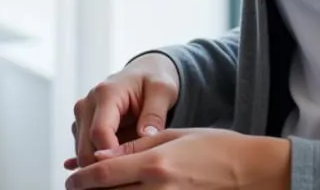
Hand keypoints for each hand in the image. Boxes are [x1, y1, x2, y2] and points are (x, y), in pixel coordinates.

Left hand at [64, 129, 290, 189]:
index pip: (104, 175)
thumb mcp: (172, 136)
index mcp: (155, 165)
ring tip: (97, 189)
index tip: (70, 178)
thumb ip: (136, 147)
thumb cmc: (213, 146)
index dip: (81, 179)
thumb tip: (104, 155)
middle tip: (77, 186)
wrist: (248, 169)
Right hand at [67, 53, 180, 168]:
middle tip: (127, 181)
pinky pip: (83, 152)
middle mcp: (87, 104)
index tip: (129, 172)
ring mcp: (82, 116)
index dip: (111, 156)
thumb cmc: (152, 81)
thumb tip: (146, 136)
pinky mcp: (82, 127)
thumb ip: (154, 113)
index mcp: (106, 93)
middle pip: (85, 148)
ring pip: (82, 153)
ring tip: (125, 175)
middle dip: (103, 168)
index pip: (99, 132)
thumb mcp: (162, 90)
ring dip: (100, 167)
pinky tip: (103, 179)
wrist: (143, 74)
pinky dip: (95, 166)